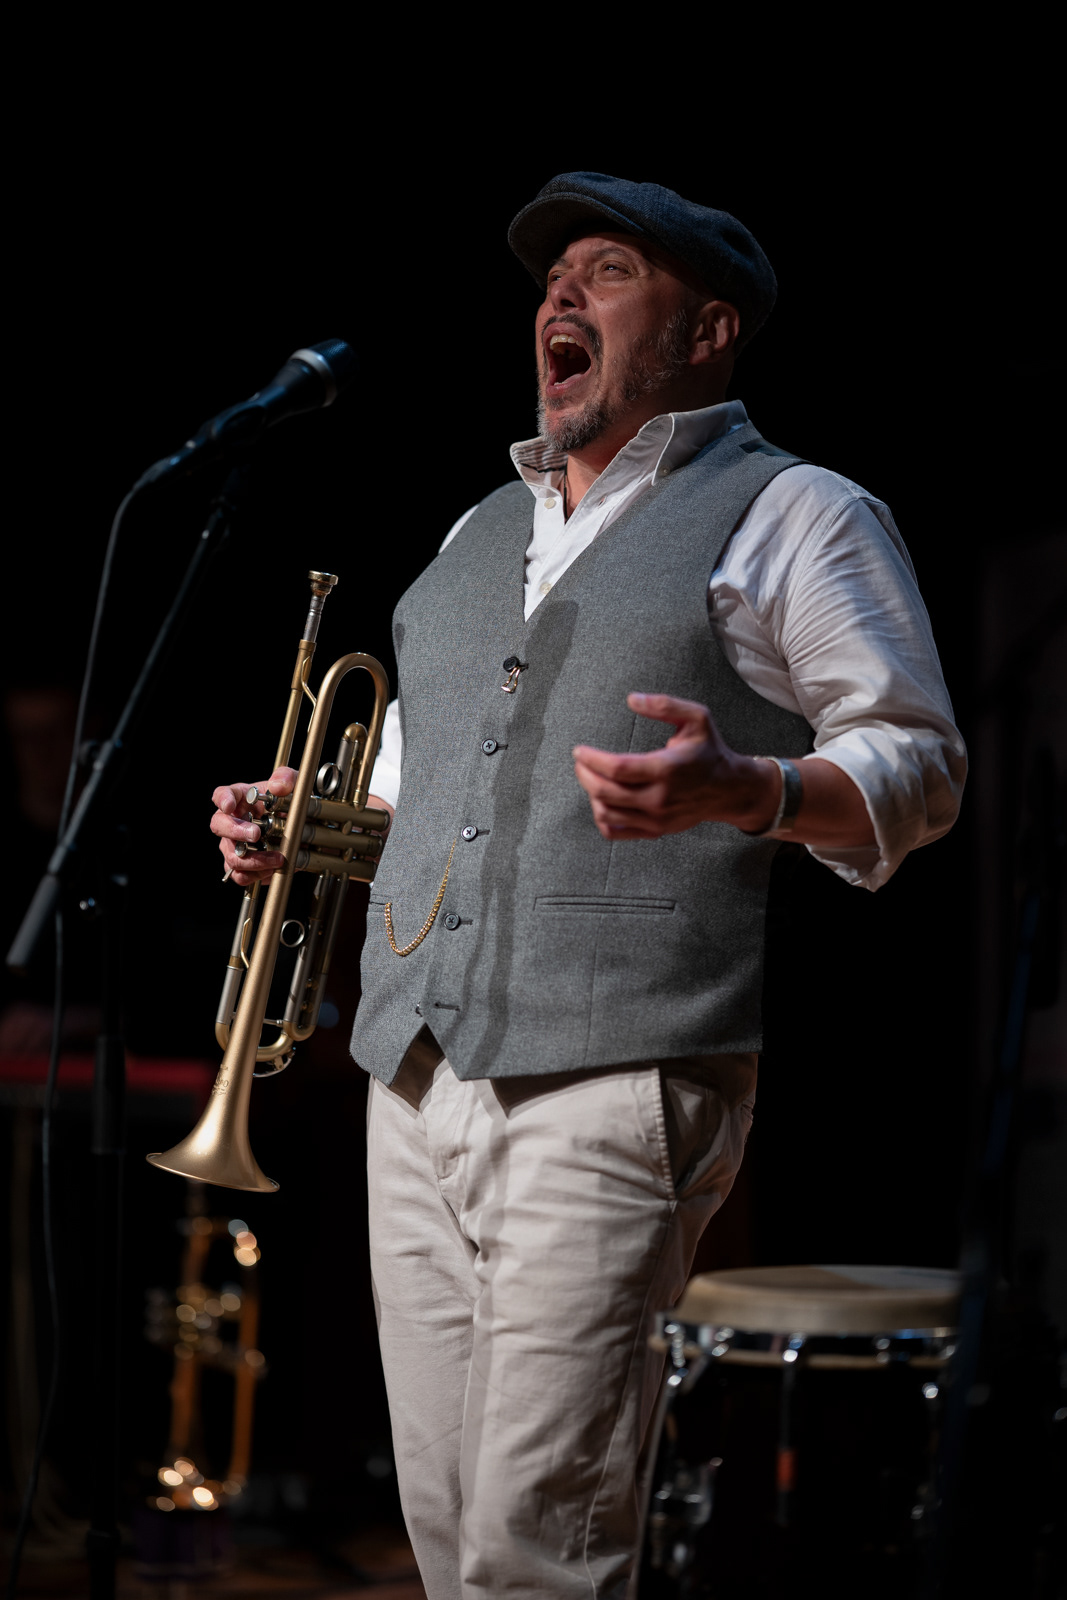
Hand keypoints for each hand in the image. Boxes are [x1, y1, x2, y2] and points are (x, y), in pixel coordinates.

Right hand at [210, 767, 295, 885]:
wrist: (302, 828)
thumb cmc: (291, 803)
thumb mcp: (295, 784)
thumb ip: (287, 777)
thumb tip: (277, 786)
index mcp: (241, 797)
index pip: (222, 794)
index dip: (223, 799)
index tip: (230, 805)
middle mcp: (233, 822)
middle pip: (219, 825)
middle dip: (236, 831)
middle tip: (256, 834)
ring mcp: (234, 845)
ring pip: (231, 856)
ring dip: (253, 860)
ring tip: (277, 858)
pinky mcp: (243, 866)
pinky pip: (240, 876)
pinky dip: (257, 875)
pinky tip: (273, 869)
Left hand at [573, 694, 777, 840]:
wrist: (729, 789)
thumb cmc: (709, 751)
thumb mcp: (696, 718)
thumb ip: (664, 705)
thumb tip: (632, 699)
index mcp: (667, 769)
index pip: (617, 768)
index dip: (592, 759)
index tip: (580, 750)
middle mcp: (660, 798)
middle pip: (605, 792)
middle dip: (584, 775)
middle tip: (580, 762)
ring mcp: (657, 818)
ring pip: (606, 813)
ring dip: (591, 795)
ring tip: (592, 778)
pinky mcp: (655, 831)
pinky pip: (615, 832)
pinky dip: (601, 817)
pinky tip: (603, 800)